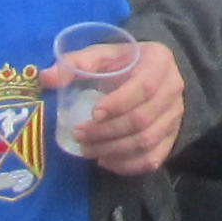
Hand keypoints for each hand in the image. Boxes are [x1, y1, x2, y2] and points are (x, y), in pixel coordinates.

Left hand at [71, 36, 186, 174]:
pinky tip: (105, 161)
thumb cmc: (123, 62)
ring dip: (113, 150)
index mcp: (159, 62)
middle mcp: (174, 89)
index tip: (93, 113)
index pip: (144, 87)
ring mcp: (175, 115)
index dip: (118, 104)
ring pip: (147, 141)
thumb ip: (76, 63)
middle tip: (79, 135)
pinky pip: (154, 158)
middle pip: (143, 119)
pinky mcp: (172, 135)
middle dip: (107, 132)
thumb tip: (45, 77)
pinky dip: (128, 165)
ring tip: (87, 150)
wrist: (151, 71)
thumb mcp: (102, 55)